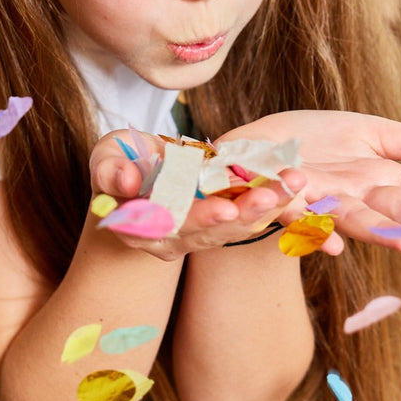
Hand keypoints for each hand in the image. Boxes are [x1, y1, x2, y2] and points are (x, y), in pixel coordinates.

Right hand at [89, 130, 309, 259]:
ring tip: (294, 183)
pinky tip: (296, 186)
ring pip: (236, 227)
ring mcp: (196, 238)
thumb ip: (110, 170)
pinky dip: (274, 205)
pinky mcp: (218, 228)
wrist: (132, 177)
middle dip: (245, 212)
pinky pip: (249, 220)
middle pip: (211, 231)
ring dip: (268, 206)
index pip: (170, 225)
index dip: (198, 217)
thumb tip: (126, 181)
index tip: (225, 208)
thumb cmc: (117, 163)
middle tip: (274, 195)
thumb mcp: (105, 158)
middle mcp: (170, 242)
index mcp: (138, 229)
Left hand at [218, 111, 400, 255]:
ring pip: (356, 222)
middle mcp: (356, 199)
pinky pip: (296, 216)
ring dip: (384, 236)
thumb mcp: (366, 134)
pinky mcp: (280, 199)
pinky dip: (312, 231)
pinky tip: (332, 245)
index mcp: (379, 182)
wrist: (250, 148)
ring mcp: (319, 203)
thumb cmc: (310, 143)